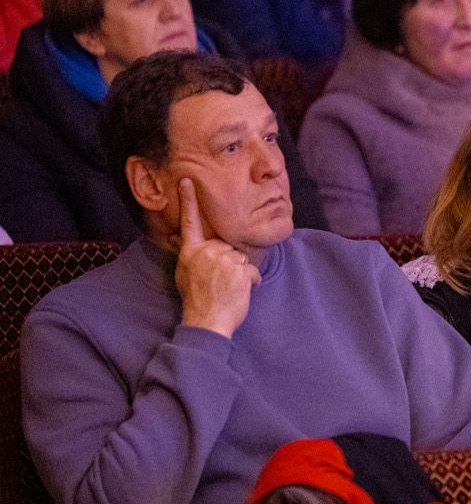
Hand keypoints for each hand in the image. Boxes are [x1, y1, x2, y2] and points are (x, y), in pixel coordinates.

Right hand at [175, 179, 258, 339]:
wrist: (207, 323)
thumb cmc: (198, 301)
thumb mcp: (185, 275)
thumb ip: (192, 256)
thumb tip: (183, 238)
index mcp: (191, 252)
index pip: (190, 222)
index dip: (189, 200)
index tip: (187, 180)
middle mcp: (206, 252)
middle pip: (227, 246)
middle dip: (229, 263)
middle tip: (218, 283)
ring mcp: (223, 259)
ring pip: (241, 258)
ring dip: (240, 275)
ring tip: (227, 289)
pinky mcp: (240, 269)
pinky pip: (253, 272)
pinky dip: (251, 283)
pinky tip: (238, 293)